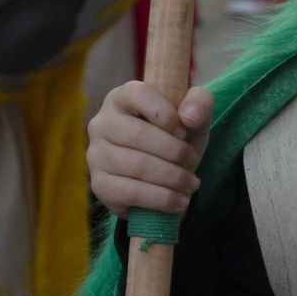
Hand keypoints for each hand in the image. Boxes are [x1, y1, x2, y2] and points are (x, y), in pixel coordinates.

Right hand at [87, 81, 213, 218]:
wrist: (163, 175)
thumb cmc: (175, 137)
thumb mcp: (193, 116)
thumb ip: (199, 103)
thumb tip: (189, 117)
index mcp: (121, 98)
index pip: (138, 94)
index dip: (166, 113)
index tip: (184, 130)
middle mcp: (101, 123)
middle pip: (138, 134)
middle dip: (174, 151)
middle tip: (193, 161)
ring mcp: (96, 155)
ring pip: (137, 166)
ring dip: (172, 178)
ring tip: (191, 184)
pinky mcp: (100, 185)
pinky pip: (131, 192)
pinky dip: (161, 199)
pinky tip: (179, 201)